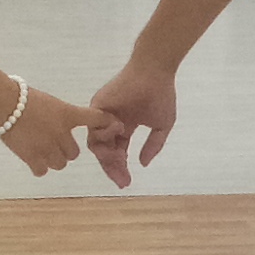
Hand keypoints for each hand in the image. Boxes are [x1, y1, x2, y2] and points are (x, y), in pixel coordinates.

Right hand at [0, 84, 106, 178]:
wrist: (3, 103)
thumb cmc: (21, 97)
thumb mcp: (49, 102)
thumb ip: (60, 115)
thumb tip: (60, 125)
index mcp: (67, 114)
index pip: (95, 118)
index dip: (108, 123)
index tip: (116, 126)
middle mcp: (61, 133)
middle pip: (74, 153)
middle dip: (66, 150)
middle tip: (54, 143)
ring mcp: (48, 147)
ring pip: (60, 163)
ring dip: (54, 159)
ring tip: (41, 150)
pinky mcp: (32, 157)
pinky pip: (43, 171)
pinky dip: (39, 167)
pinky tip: (33, 159)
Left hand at [84, 59, 177, 184]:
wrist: (154, 72)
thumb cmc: (160, 95)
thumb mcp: (161, 125)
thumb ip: (153, 145)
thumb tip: (143, 164)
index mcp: (125, 125)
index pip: (118, 152)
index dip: (120, 168)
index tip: (126, 182)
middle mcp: (111, 122)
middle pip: (106, 151)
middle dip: (113, 168)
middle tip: (121, 180)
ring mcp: (103, 115)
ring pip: (97, 143)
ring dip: (108, 155)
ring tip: (120, 158)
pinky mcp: (97, 106)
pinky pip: (93, 128)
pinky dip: (104, 134)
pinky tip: (120, 131)